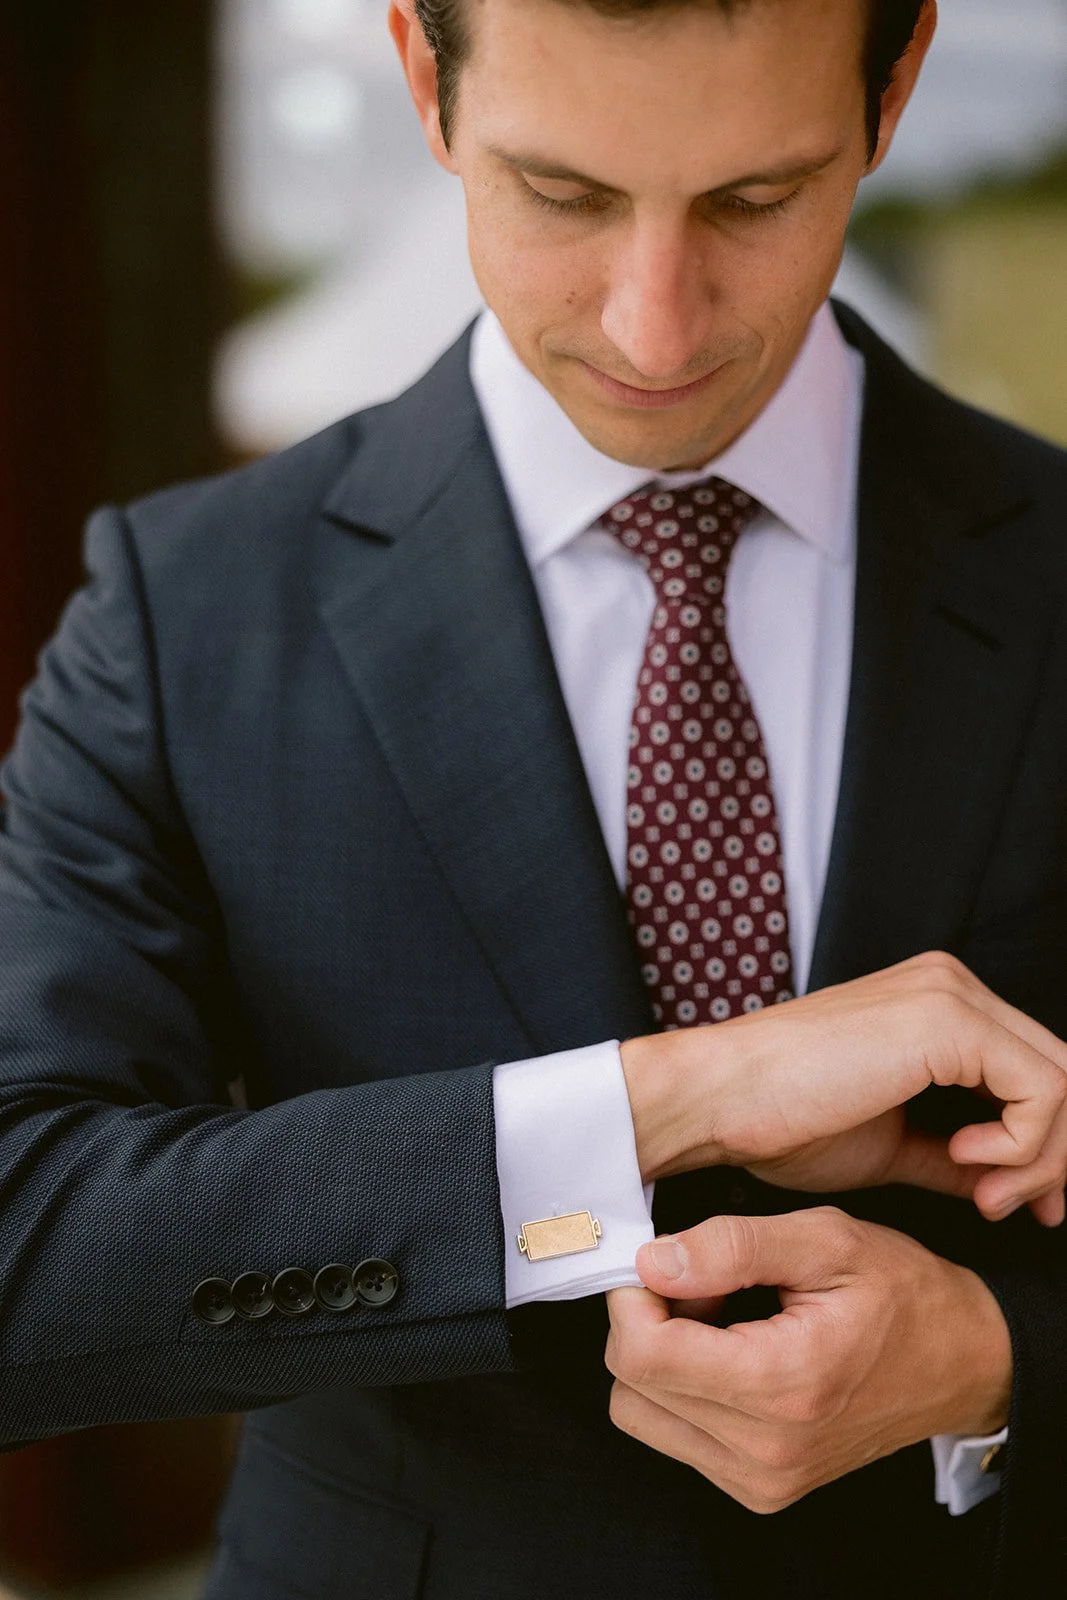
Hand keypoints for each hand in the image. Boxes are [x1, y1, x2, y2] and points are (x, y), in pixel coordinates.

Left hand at [605, 1208, 1012, 1513]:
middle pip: (629, 1387)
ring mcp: (763, 1479)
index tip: (662, 1261)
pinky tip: (729, 1353)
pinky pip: (674, 1435)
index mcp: (782, 1383)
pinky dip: (682, 1389)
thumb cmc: (900, 1293)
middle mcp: (767, 1448)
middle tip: (701, 1284)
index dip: (633, 1297)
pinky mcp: (759, 1488)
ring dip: (660, 1358)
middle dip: (647, 1322)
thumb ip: (732, 1246)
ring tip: (719, 1319)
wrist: (960, 1362)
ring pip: (640, 1414)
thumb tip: (653, 1261)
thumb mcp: (825, 1239)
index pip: (641, 1355)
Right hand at [621, 951, 1066, 1225]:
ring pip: (1062, 1082)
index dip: (1048, 1144)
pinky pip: (1042, 1090)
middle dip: (1055, 1156)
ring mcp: (951, 995)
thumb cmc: (780, 1120)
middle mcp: (951, 985)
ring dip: (1042, 1158)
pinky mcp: (948, 1020)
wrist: (719, 1099)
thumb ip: (954, 1157)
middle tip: (1015, 1209)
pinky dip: (1023, 1144)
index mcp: (936, 1004)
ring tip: (983, 1195)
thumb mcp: (890, 1145)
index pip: (1034, 1068)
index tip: (1021, 1203)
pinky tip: (966, 1162)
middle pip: (1061, 1072)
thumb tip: (1005, 1185)